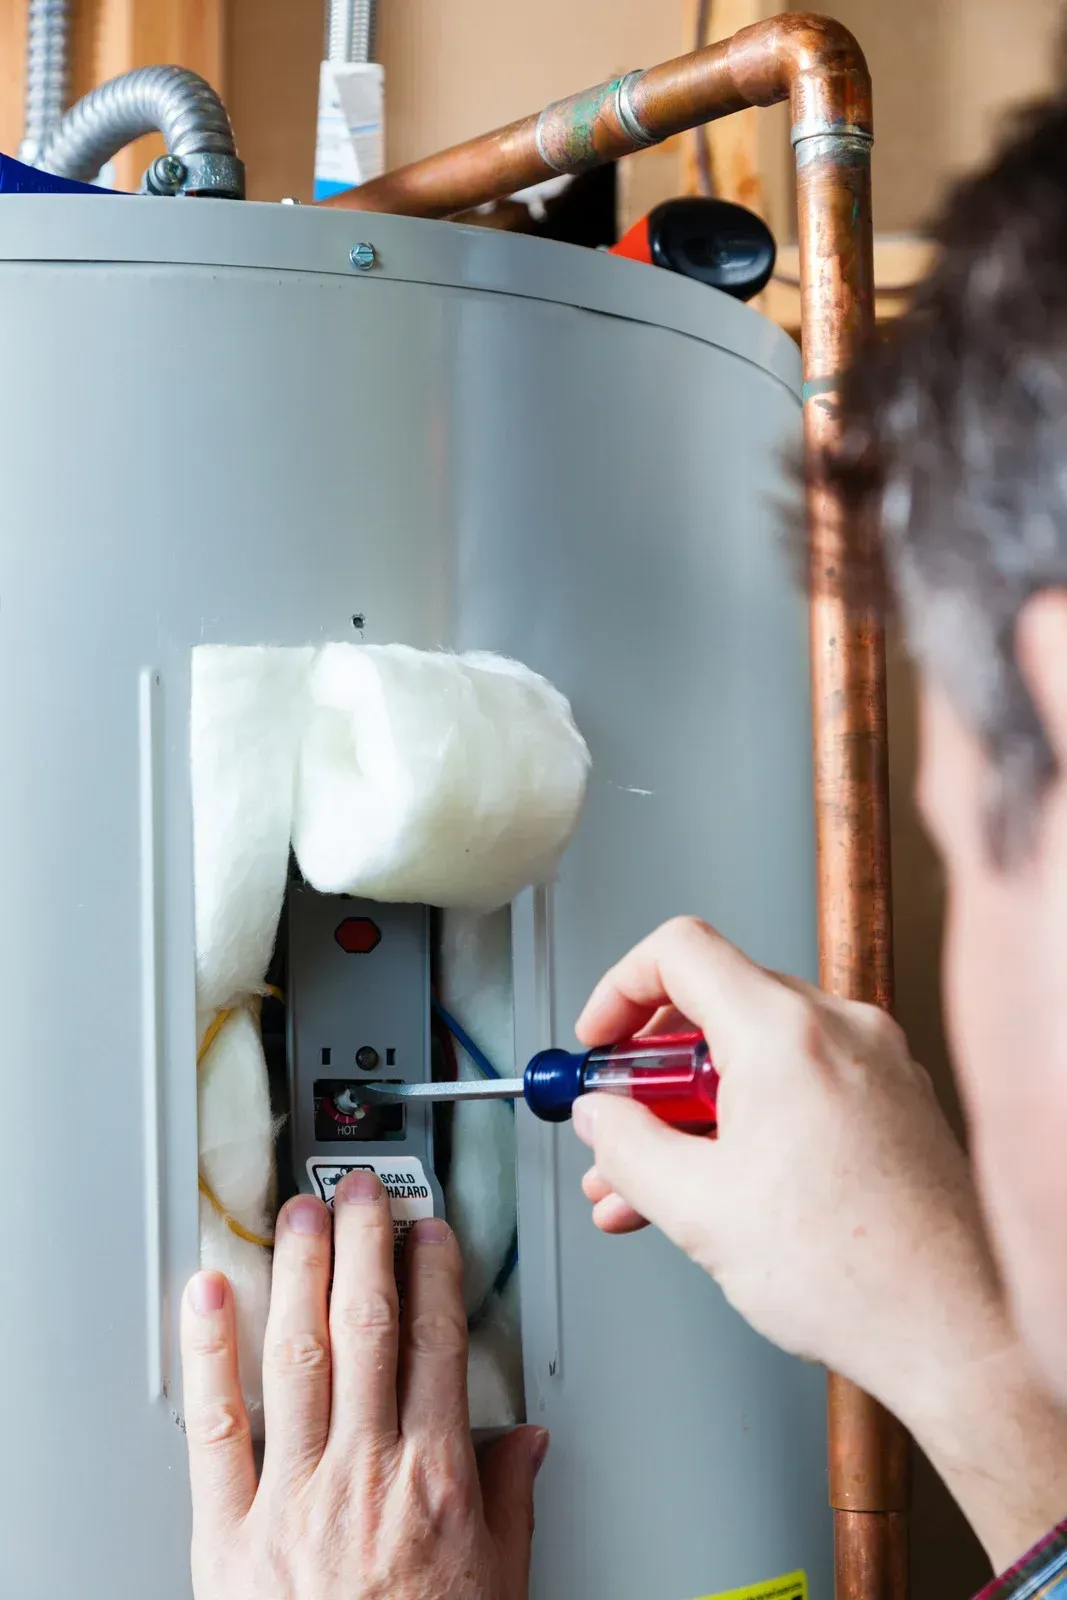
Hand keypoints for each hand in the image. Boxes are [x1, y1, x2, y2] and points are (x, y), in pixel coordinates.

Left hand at [181, 1171, 545, 1599]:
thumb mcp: (500, 1586)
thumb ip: (510, 1502)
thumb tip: (528, 1439)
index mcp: (435, 1483)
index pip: (438, 1346)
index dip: (433, 1274)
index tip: (429, 1230)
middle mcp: (365, 1474)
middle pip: (368, 1329)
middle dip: (365, 1245)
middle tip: (359, 1190)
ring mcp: (293, 1496)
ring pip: (299, 1355)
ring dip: (299, 1271)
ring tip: (298, 1213)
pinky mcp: (228, 1533)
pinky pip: (216, 1429)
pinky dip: (209, 1356)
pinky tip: (208, 1298)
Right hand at [571, 917, 1066, 1572]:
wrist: (957, 1331)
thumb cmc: (855, 1274)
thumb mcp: (697, 1208)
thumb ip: (626, 1146)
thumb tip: (601, 1117)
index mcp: (786, 1033)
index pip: (680, 951)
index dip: (619, 989)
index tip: (599, 1040)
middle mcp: (841, 1029)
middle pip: (717, 1005)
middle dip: (651, 1071)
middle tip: (617, 1121)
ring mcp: (877, 1063)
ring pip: (757, 1054)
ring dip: (693, 1108)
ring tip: (650, 1181)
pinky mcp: (896, 1101)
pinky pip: (802, 1084)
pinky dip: (750, 1119)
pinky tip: (714, 1187)